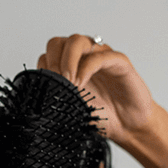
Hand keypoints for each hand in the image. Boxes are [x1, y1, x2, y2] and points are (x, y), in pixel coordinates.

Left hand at [37, 34, 157, 143]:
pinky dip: (85, 68)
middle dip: (52, 61)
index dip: (44, 69)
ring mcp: (100, 56)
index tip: (45, 88)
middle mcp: (83, 57)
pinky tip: (80, 83)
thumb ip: (58, 98)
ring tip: (68, 82)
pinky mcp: (118, 61)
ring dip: (67, 60)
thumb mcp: (72, 108)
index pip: (47, 55)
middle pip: (58, 43)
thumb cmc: (101, 115)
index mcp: (69, 66)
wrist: (128, 126)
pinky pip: (99, 56)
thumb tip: (39, 97)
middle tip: (56, 83)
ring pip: (76, 41)